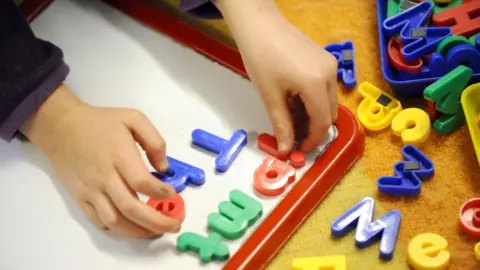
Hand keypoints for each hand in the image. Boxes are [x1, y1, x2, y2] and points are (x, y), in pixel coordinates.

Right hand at [21, 85, 179, 237]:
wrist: (61, 127)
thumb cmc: (100, 122)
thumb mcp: (133, 118)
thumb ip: (154, 140)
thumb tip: (164, 168)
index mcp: (119, 155)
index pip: (141, 182)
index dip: (160, 192)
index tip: (171, 194)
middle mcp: (104, 176)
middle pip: (131, 208)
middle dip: (156, 221)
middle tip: (174, 225)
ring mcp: (91, 190)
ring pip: (115, 221)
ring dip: (138, 231)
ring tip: (156, 231)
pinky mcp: (80, 198)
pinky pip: (99, 221)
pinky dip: (118, 229)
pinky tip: (132, 226)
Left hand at [216, 0, 337, 153]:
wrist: (260, 25)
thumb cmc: (260, 57)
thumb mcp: (270, 96)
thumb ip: (281, 124)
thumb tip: (286, 149)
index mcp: (316, 84)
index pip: (322, 122)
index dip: (312, 140)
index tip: (299, 149)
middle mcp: (330, 74)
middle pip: (330, 113)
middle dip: (313, 129)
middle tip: (293, 136)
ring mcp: (330, 64)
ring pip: (328, 101)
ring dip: (313, 114)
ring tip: (290, 117)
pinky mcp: (325, 59)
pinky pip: (325, 87)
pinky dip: (313, 99)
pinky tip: (294, 100)